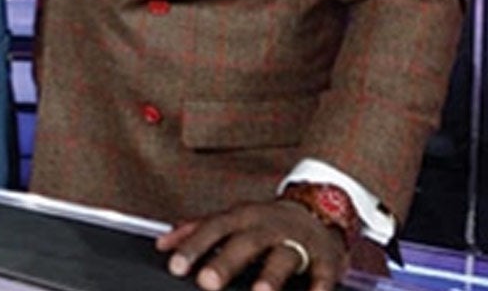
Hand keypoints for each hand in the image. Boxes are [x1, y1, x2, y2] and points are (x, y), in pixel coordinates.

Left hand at [155, 200, 346, 290]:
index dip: (193, 247)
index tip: (174, 267)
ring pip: (283, 257)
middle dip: (225, 263)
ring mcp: (298, 241)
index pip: (212, 229)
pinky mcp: (326, 258)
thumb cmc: (265, 221)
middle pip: (244, 243)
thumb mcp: (231, 218)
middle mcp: (268, 226)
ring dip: (270, 276)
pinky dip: (319, 288)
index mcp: (242, 217)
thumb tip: (161, 245)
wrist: (320, 205)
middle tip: (206, 283)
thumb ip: (197, 230)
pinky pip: (323, 274)